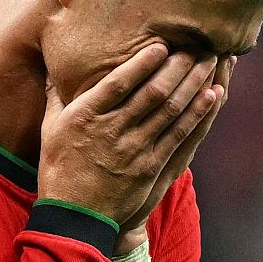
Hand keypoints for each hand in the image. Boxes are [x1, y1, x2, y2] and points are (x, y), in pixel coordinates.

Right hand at [37, 44, 221, 226]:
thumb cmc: (58, 169)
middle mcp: (110, 131)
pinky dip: (198, 113)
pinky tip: (212, 95)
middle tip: (198, 45)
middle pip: (151, 92)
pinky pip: (179, 135)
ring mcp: (133, 150)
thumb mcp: (49, 130)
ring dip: (193, 83)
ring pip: (170, 110)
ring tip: (210, 61)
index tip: (162, 44)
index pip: (117, 83)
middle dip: (178, 66)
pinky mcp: (149, 167)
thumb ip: (56, 97)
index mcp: (84, 117)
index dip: (142, 63)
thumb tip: (53, 69)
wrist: (74, 217)